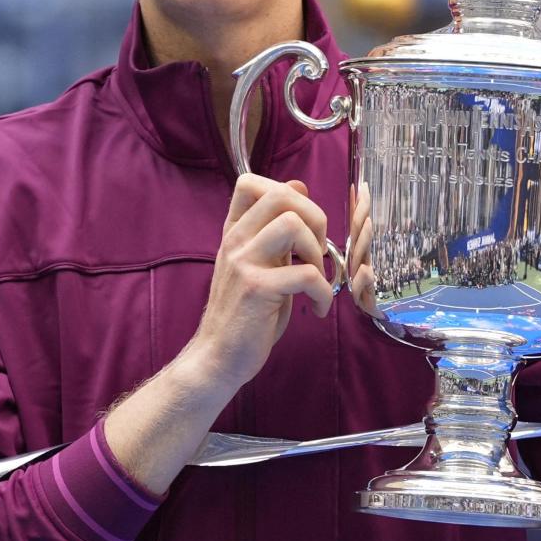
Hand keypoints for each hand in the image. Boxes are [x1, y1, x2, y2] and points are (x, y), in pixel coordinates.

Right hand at [182, 174, 335, 390]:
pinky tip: (317, 308)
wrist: (217, 357)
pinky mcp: (256, 289)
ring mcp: (243, 263)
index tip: (302, 226)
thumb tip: (298, 185)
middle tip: (317, 251)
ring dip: (316, 252)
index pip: (250, 182)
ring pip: (292, 225)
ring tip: (314, 278)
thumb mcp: (260, 262)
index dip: (288, 193)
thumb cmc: (244, 314)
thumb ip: (275, 228)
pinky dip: (323, 292)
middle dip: (314, 217)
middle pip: (280, 195)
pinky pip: (306, 274)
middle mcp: (236, 241)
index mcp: (235, 233)